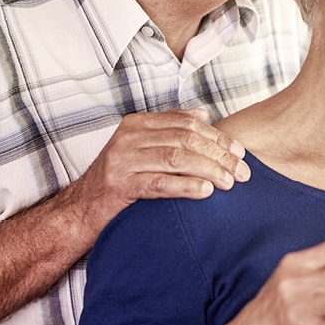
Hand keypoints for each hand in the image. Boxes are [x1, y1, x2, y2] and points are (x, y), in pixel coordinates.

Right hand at [60, 108, 250, 245]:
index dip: (218, 138)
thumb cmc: (120, 180)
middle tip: (244, 173)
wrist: (81, 210)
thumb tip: (202, 114)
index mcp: (138, 123)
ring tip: (230, 183)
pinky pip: (159, 183)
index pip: (188, 124)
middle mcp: (129, 136)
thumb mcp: (143, 149)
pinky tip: (205, 192)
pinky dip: (185, 186)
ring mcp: (122, 159)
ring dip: (209, 170)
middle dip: (220, 156)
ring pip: (176, 158)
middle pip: (186, 140)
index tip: (241, 154)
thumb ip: (169, 129)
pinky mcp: (119, 184)